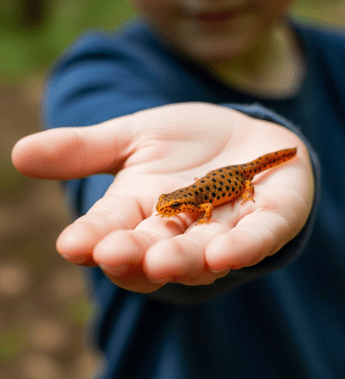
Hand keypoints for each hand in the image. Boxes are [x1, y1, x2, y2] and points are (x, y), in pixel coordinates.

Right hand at [12, 103, 313, 292]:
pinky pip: (257, 240)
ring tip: (164, 260)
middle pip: (153, 254)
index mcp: (142, 214)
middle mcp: (179, 232)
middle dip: (135, 257)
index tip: (73, 245)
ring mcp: (224, 231)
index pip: (112, 233)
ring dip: (183, 261)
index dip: (93, 240)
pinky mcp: (267, 223)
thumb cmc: (187, 143)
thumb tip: (20, 153)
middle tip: (115, 254)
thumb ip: (85, 150)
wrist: (242, 137)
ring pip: (201, 256)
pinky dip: (243, 248)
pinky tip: (226, 253)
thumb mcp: (133, 137)